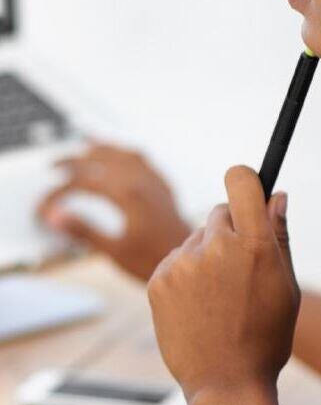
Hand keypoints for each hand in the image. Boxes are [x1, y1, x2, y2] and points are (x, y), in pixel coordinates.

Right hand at [37, 143, 191, 281]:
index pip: (85, 181)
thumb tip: (54, 216)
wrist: (191, 260)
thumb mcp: (114, 251)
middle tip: (54, 164)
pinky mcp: (164, 187)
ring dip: (102, 148)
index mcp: (128, 194)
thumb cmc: (154, 260)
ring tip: (86, 144)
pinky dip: (126, 154)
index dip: (61, 192)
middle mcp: (143, 181)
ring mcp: (155, 182)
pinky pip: (143, 160)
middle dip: (76, 159)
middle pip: (103, 159)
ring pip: (124, 154)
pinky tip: (121, 157)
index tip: (45, 206)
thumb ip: (84, 231)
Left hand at [147, 165, 299, 404]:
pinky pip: (176, 259)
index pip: (240, 180)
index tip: (247, 190)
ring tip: (217, 297)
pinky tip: (197, 305)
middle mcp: (215, 247)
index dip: (245, 180)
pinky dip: (185, 274)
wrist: (226, 385)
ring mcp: (183, 263)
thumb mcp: (286, 285)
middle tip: (238, 268)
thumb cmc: (265, 336)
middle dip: (230, 230)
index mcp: (254, 245)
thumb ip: (279, 234)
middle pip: (219, 211)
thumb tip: (277, 195)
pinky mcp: (159, 279)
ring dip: (206, 254)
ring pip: (196, 238)